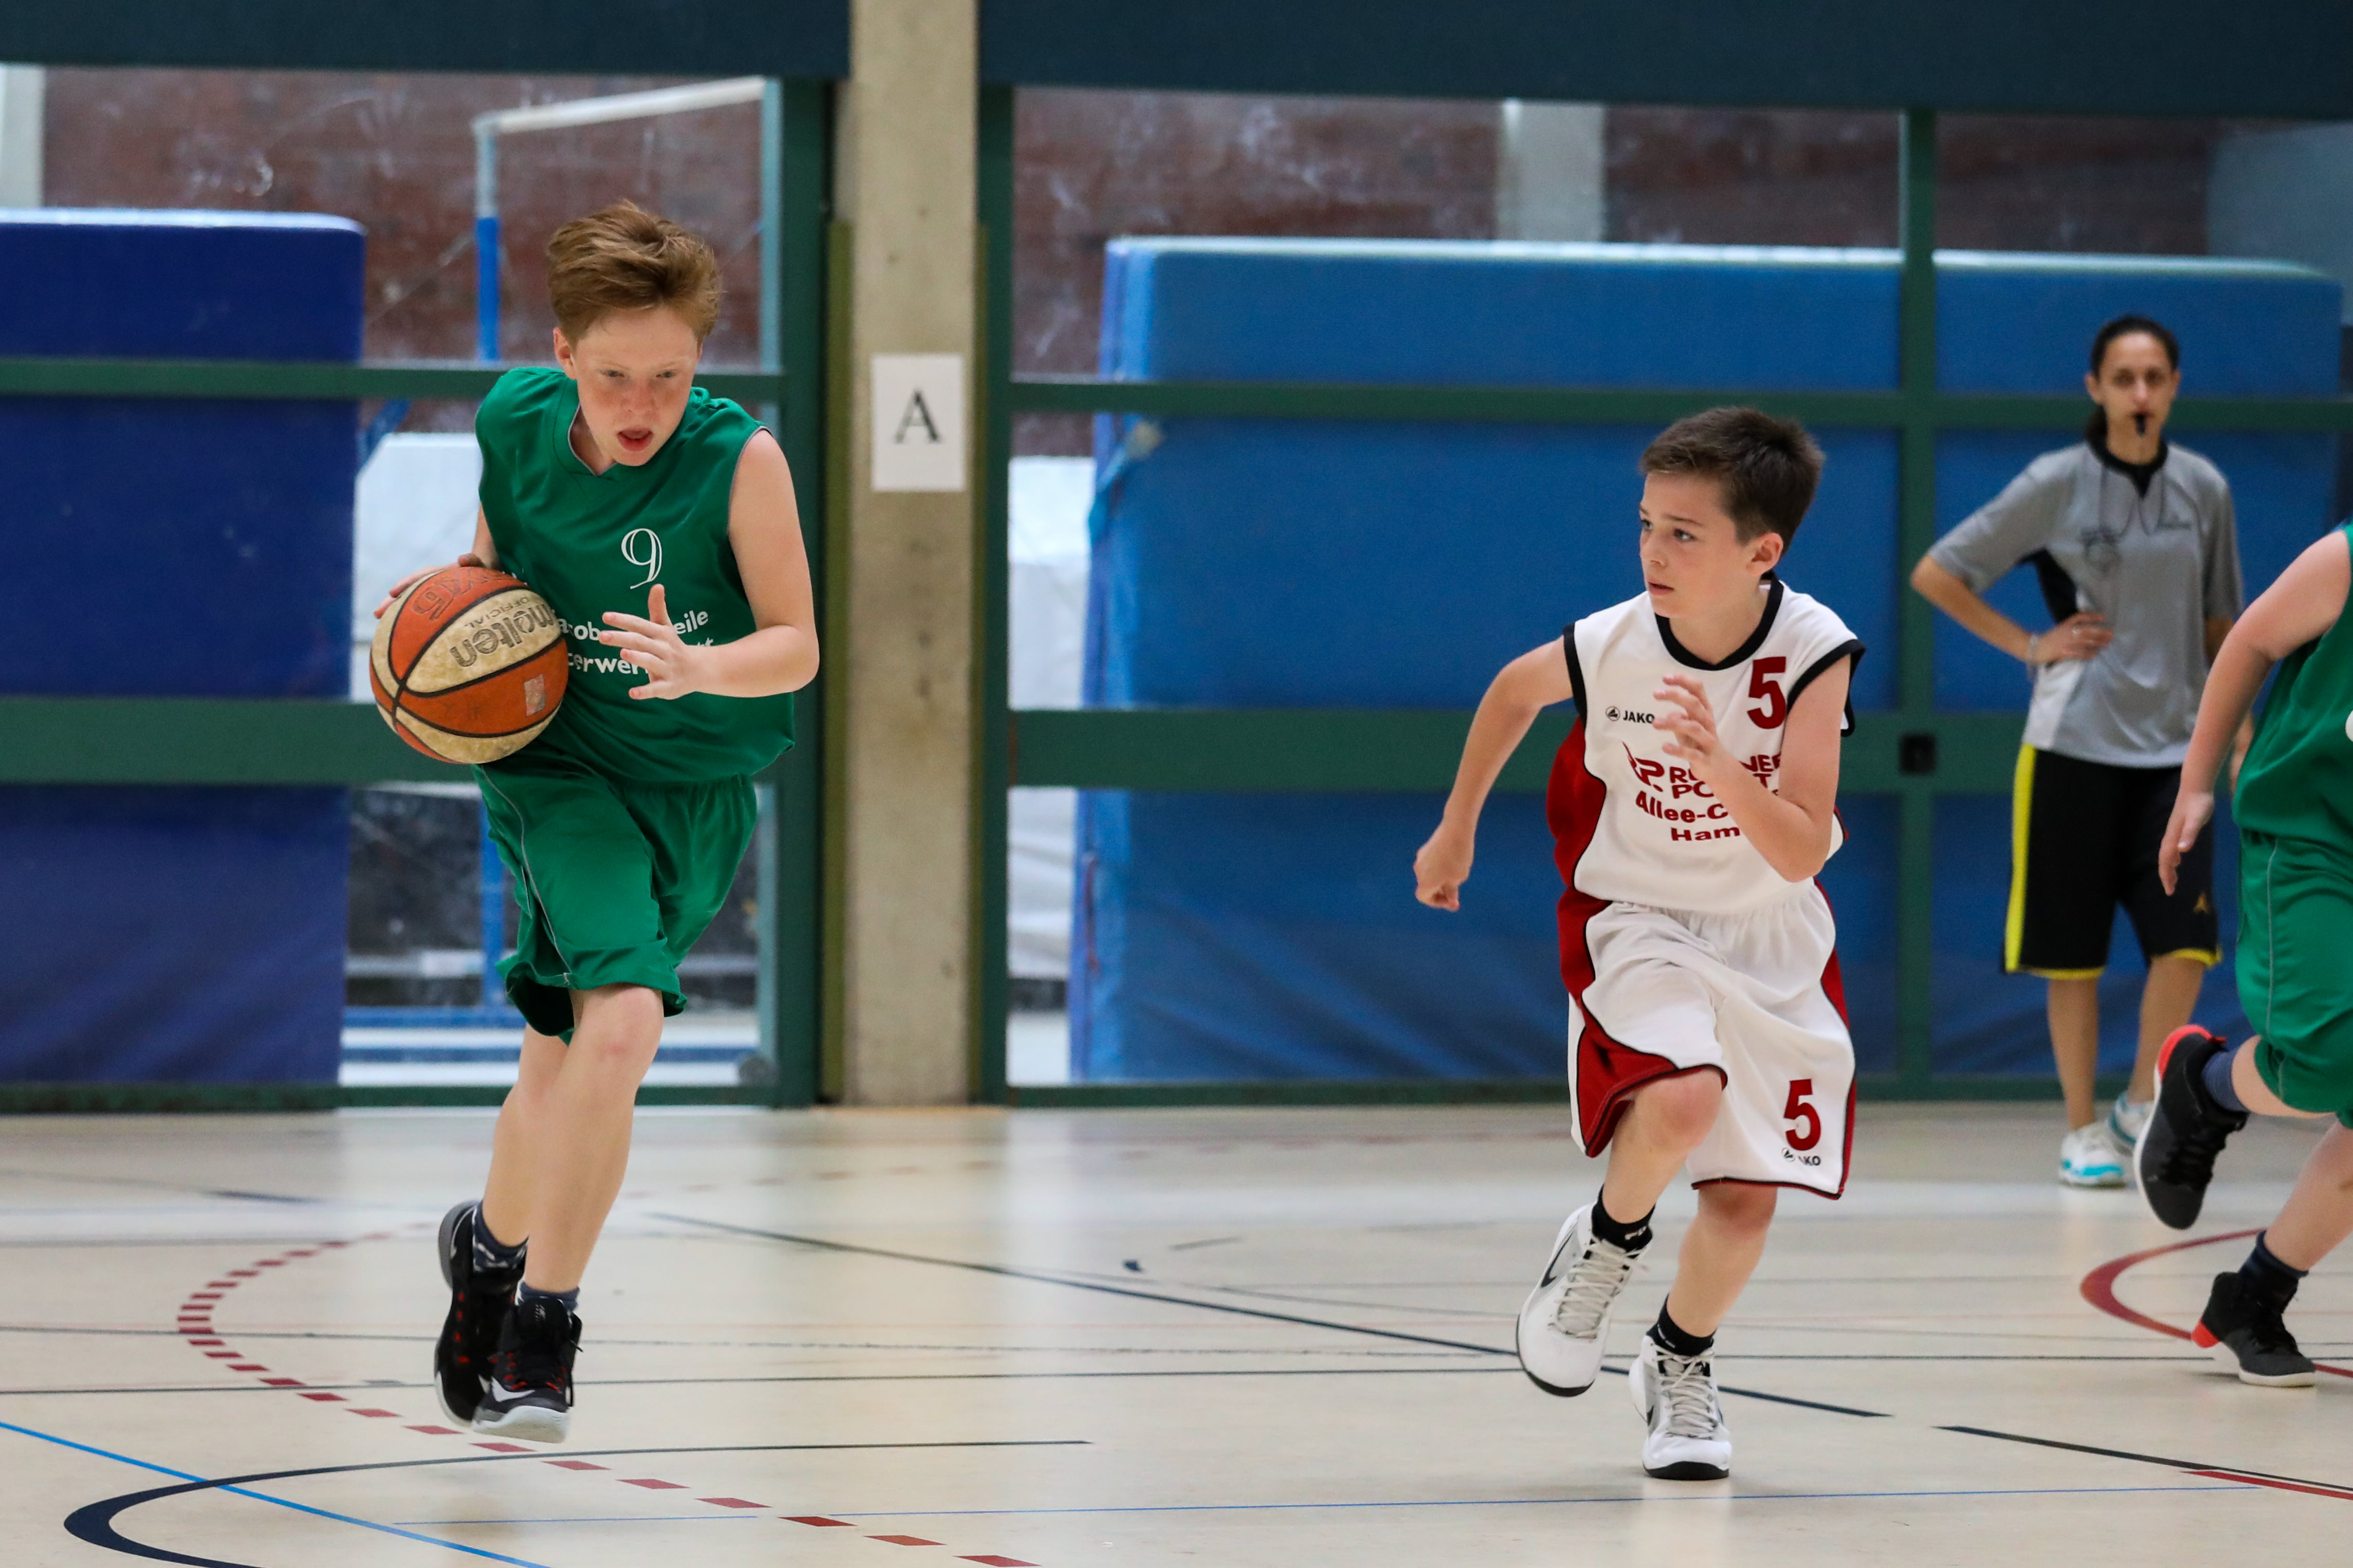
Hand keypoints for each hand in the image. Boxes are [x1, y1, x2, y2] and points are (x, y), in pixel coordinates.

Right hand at [373, 553, 485, 618]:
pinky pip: (415, 609)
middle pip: (406, 590)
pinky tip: (396, 629)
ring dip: (393, 610)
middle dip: (391, 601)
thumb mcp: (477, 563)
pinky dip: (405, 617)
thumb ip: (473, 560)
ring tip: (380, 620)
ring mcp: (427, 592)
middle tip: (377, 613)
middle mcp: (428, 581)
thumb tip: (463, 558)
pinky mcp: (430, 602)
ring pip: (407, 600)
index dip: (406, 584)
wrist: (477, 571)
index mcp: (437, 572)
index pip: (418, 577)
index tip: (393, 592)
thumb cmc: (477, 569)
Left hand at [600, 583, 707, 699]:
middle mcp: (664, 649)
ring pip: (651, 662)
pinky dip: (645, 691)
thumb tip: (657, 584)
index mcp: (661, 634)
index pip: (640, 625)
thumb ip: (658, 608)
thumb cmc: (674, 646)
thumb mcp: (666, 627)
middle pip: (642, 642)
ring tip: (622, 654)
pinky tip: (632, 693)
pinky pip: (656, 689)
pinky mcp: (668, 686)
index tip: (605, 617)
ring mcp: (667, 668)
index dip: (624, 620)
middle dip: (623, 638)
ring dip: (637, 658)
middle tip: (602, 636)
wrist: (699, 670)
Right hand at [1414, 821, 1473, 910]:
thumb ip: (1452, 891)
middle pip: (1426, 886)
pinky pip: (1430, 864)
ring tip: (1457, 875)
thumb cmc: (1458, 858)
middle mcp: (1419, 871)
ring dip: (1440, 879)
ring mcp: (1421, 859)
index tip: (1450, 901)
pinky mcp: (1425, 848)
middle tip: (1456, 892)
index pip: (1424, 897)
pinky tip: (1453, 862)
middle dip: (1440, 891)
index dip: (1436, 902)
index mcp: (1426, 882)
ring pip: (1429, 874)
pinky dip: (1439, 868)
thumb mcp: (1457, 878)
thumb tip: (1450, 899)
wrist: (1455, 831)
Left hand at [1653, 673, 1726, 777]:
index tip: (1665, 678)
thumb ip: (1680, 717)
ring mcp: (1707, 741)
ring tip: (1655, 723)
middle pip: (1695, 704)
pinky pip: (1691, 753)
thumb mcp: (1691, 727)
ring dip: (1673, 723)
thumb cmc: (1701, 743)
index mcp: (1704, 712)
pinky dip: (1678, 750)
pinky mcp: (1704, 759)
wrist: (1721, 770)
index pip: (1698, 689)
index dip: (1683, 681)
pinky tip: (1664, 747)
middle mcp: (1708, 723)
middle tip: (1656, 693)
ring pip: (1693, 727)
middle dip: (1675, 696)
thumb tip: (1670, 711)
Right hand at [2030, 611, 2110, 663]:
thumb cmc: (2048, 640)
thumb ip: (2071, 629)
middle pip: (2086, 630)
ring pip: (2084, 641)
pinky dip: (2087, 653)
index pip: (2080, 617)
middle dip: (2100, 632)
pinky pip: (2078, 653)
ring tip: (2107, 643)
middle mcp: (2066, 632)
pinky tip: (2095, 654)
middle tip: (2111, 634)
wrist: (2034, 648)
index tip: (2103, 617)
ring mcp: (2065, 642)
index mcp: (2064, 625)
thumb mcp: (2059, 630)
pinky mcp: (2063, 652)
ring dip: (2097, 643)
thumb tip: (2086, 631)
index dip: (2092, 617)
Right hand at [2157, 788, 2213, 896]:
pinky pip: (2172, 848)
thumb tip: (2181, 851)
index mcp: (2173, 837)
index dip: (2166, 876)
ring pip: (2167, 854)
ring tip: (2173, 879)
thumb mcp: (2198, 820)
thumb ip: (2190, 834)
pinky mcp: (2179, 828)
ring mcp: (2174, 832)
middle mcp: (2170, 836)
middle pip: (2164, 860)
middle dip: (2166, 876)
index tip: (2170, 890)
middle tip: (2170, 890)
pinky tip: (2178, 860)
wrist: (2196, 787)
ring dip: (2168, 868)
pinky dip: (2173, 858)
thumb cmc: (2199, 803)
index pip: (2166, 861)